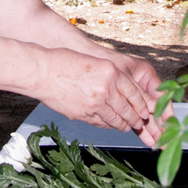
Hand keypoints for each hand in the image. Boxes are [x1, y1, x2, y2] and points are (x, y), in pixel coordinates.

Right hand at [36, 47, 167, 145]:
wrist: (41, 72)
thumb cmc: (64, 62)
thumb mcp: (94, 62)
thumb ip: (111, 76)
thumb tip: (125, 92)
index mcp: (111, 73)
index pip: (134, 93)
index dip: (142, 105)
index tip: (146, 111)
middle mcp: (106, 89)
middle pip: (128, 109)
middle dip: (137, 118)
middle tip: (141, 122)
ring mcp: (94, 104)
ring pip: (116, 119)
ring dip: (124, 124)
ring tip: (127, 126)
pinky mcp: (84, 114)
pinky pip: (102, 123)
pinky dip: (108, 125)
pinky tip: (110, 124)